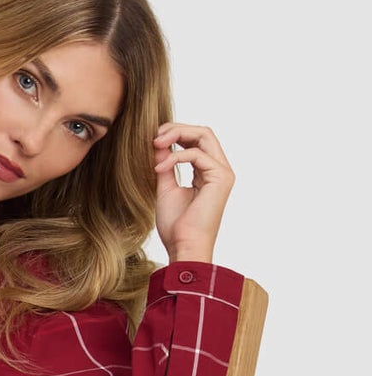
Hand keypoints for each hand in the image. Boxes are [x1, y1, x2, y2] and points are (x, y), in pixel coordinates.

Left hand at [153, 121, 234, 261]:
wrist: (184, 246)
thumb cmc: (176, 226)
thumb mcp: (166, 189)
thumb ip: (165, 166)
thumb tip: (158, 145)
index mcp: (208, 172)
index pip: (197, 140)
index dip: (176, 134)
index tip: (153, 139)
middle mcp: (220, 169)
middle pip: (203, 132)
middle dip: (177, 129)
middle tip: (155, 136)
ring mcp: (223, 172)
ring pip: (204, 135)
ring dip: (177, 135)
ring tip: (155, 144)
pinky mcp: (221, 177)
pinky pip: (197, 154)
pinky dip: (175, 157)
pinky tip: (159, 169)